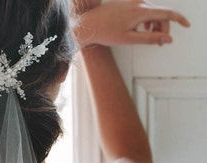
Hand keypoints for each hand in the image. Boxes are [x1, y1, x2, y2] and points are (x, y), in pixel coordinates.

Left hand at [74, 0, 189, 47]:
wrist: (88, 24)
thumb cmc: (105, 32)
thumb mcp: (130, 39)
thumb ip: (151, 39)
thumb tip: (168, 39)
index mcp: (140, 11)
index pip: (167, 13)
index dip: (179, 19)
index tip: (187, 25)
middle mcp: (138, 2)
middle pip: (160, 13)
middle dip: (163, 28)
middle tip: (160, 43)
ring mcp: (132, 1)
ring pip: (152, 12)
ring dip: (155, 24)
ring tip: (149, 37)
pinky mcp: (127, 2)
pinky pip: (143, 9)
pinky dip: (146, 19)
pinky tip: (141, 29)